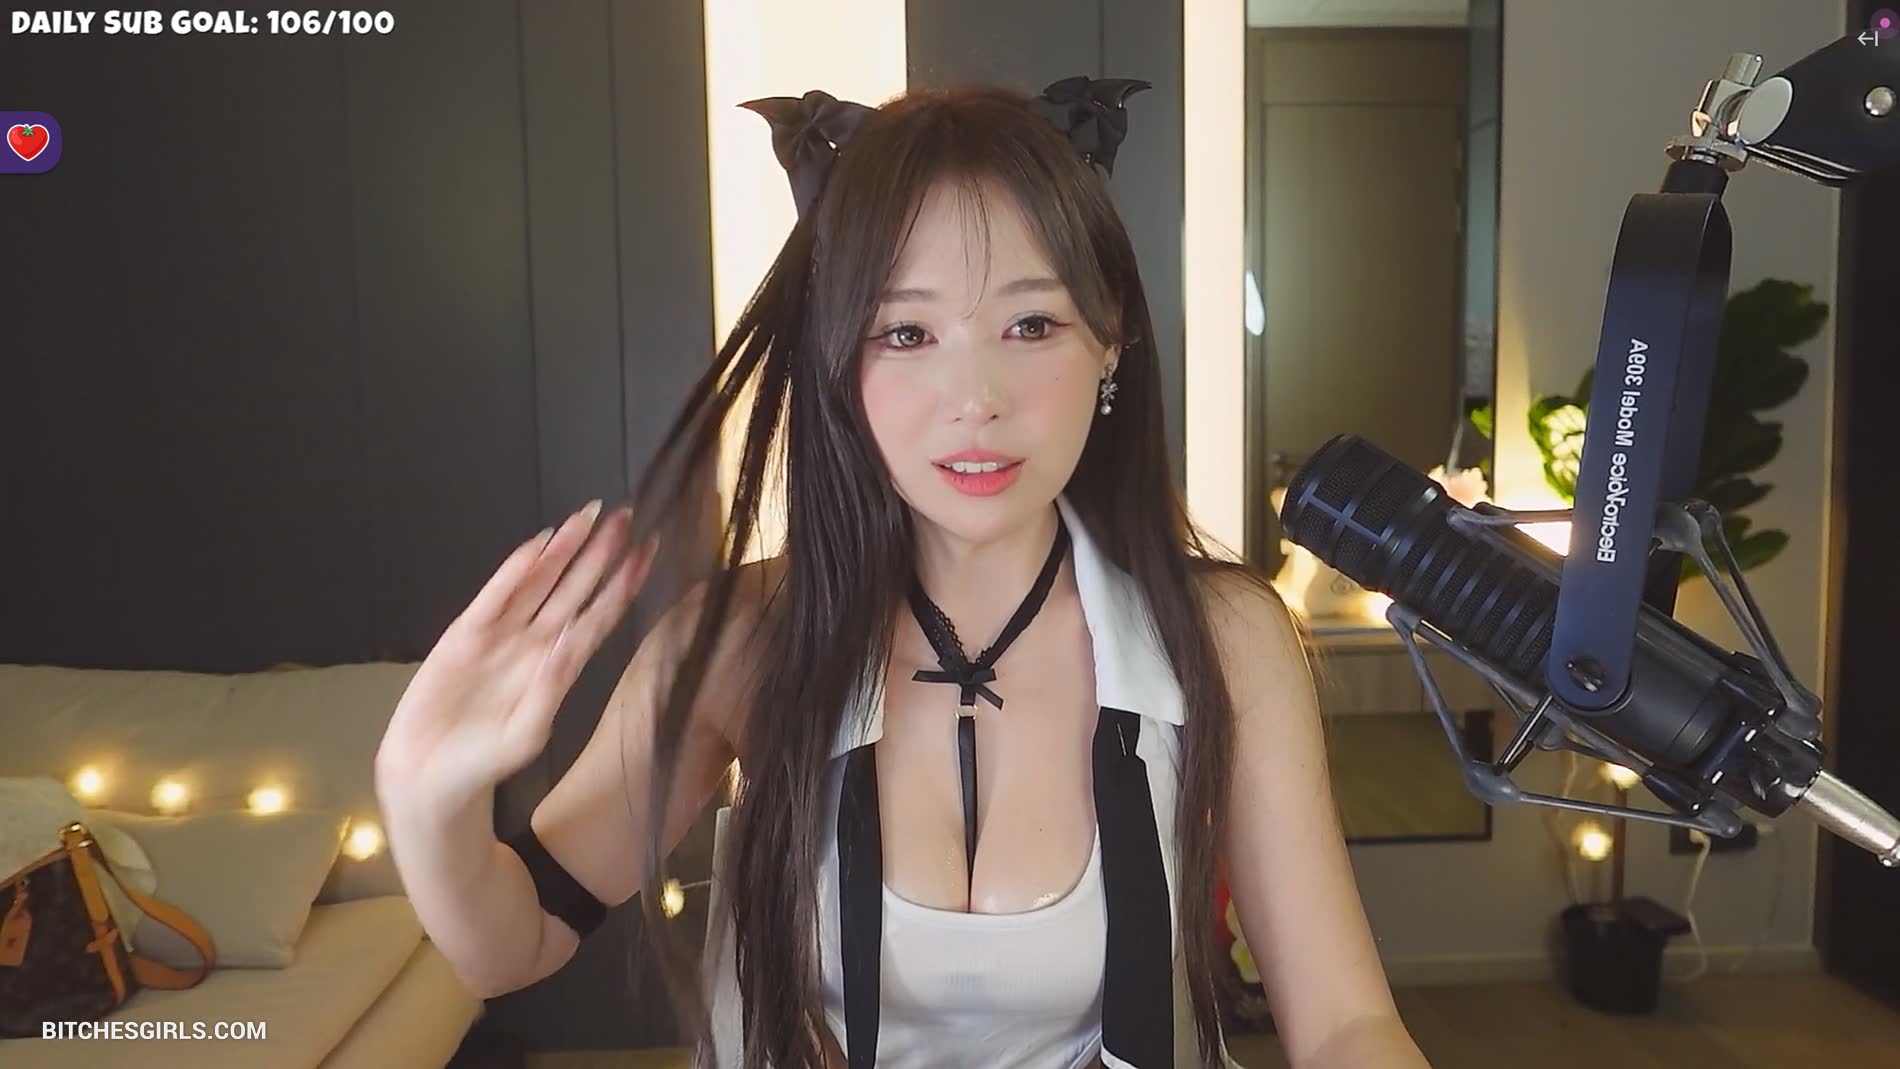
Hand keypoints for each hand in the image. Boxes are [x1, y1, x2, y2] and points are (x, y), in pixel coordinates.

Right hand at [375, 500, 658, 809]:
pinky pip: (495, 595)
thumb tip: (574, 640)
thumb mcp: (527, 735)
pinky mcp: (465, 634)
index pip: (600, 617)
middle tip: (626, 515)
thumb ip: (551, 689)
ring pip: (539, 582)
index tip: (648, 552)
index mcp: (559, 667)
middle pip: (575, 589)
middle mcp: (535, 643)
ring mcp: (501, 635)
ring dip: (564, 550)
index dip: (624, 584)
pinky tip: (537, 544)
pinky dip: (515, 570)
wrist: (430, 776)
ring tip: (588, 516)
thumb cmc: (484, 762)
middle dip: (600, 553)